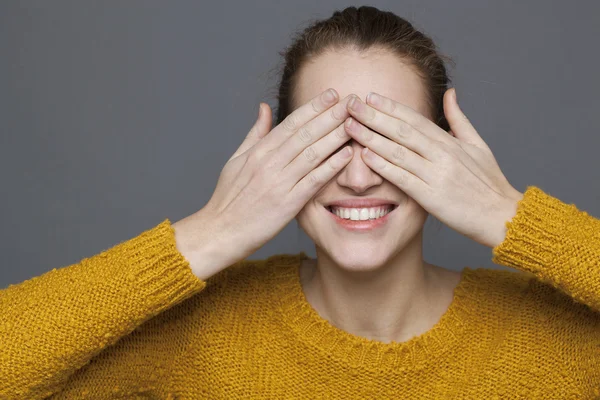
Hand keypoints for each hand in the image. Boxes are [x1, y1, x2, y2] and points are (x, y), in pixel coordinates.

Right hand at [174, 89, 354, 278]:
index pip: (291, 123)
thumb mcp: (237, 160)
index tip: (332, 94)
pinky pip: (313, 181)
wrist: (220, 231)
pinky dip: (331, 167)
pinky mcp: (287, 203)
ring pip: (312, 153)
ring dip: (335, 136)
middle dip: (331, 115)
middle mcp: (269, 163)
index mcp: (258, 151)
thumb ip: (255, 134)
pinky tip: (347, 156)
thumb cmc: (228, 198)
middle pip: (305, 133)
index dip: (314, 107)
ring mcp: (279, 182)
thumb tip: (265, 108)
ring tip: (355, 123)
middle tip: (352, 101)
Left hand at [343, 88, 523, 248]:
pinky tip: (366, 157)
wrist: (502, 216)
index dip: (390, 107)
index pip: (415, 119)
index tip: (370, 96)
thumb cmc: (489, 183)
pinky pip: (403, 178)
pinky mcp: (431, 197)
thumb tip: (449, 92)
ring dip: (371, 137)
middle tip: (351, 104)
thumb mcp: (478, 145)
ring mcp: (436, 175)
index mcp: (451, 142)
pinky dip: (384, 166)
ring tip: (350, 126)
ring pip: (398, 151)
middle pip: (402, 130)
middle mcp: (442, 154)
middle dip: (374, 116)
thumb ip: (459, 119)